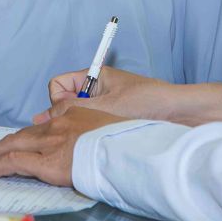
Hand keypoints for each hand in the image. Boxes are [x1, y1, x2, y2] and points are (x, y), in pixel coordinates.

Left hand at [0, 106, 127, 186]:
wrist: (127, 150)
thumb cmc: (125, 142)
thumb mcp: (109, 124)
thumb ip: (92, 127)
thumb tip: (84, 140)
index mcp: (73, 114)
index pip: (42, 125)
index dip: (27, 136)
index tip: (18, 143)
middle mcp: (57, 125)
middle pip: (22, 134)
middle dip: (2, 145)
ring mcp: (51, 143)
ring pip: (13, 144)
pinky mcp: (47, 162)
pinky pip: (15, 162)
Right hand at [36, 66, 221, 128]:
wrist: (179, 113)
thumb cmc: (147, 101)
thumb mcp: (106, 105)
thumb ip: (72, 109)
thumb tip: (42, 118)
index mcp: (93, 76)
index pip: (58, 85)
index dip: (57, 100)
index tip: (67, 113)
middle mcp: (96, 90)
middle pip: (64, 103)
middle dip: (66, 117)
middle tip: (76, 131)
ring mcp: (104, 106)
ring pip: (77, 118)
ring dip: (80, 128)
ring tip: (92, 138)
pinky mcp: (112, 121)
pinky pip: (90, 126)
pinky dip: (91, 135)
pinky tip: (99, 144)